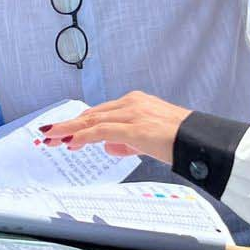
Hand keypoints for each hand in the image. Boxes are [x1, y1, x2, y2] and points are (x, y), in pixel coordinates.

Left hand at [37, 91, 192, 164]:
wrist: (200, 141)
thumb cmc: (180, 140)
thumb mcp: (149, 140)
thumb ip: (127, 142)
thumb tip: (107, 147)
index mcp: (136, 103)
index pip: (100, 113)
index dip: (80, 123)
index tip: (64, 132)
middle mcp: (131, 103)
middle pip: (92, 114)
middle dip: (68, 125)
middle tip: (48, 135)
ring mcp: (132, 114)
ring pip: (92, 120)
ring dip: (68, 130)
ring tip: (50, 139)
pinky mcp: (134, 128)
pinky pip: (101, 131)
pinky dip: (82, 136)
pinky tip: (70, 142)